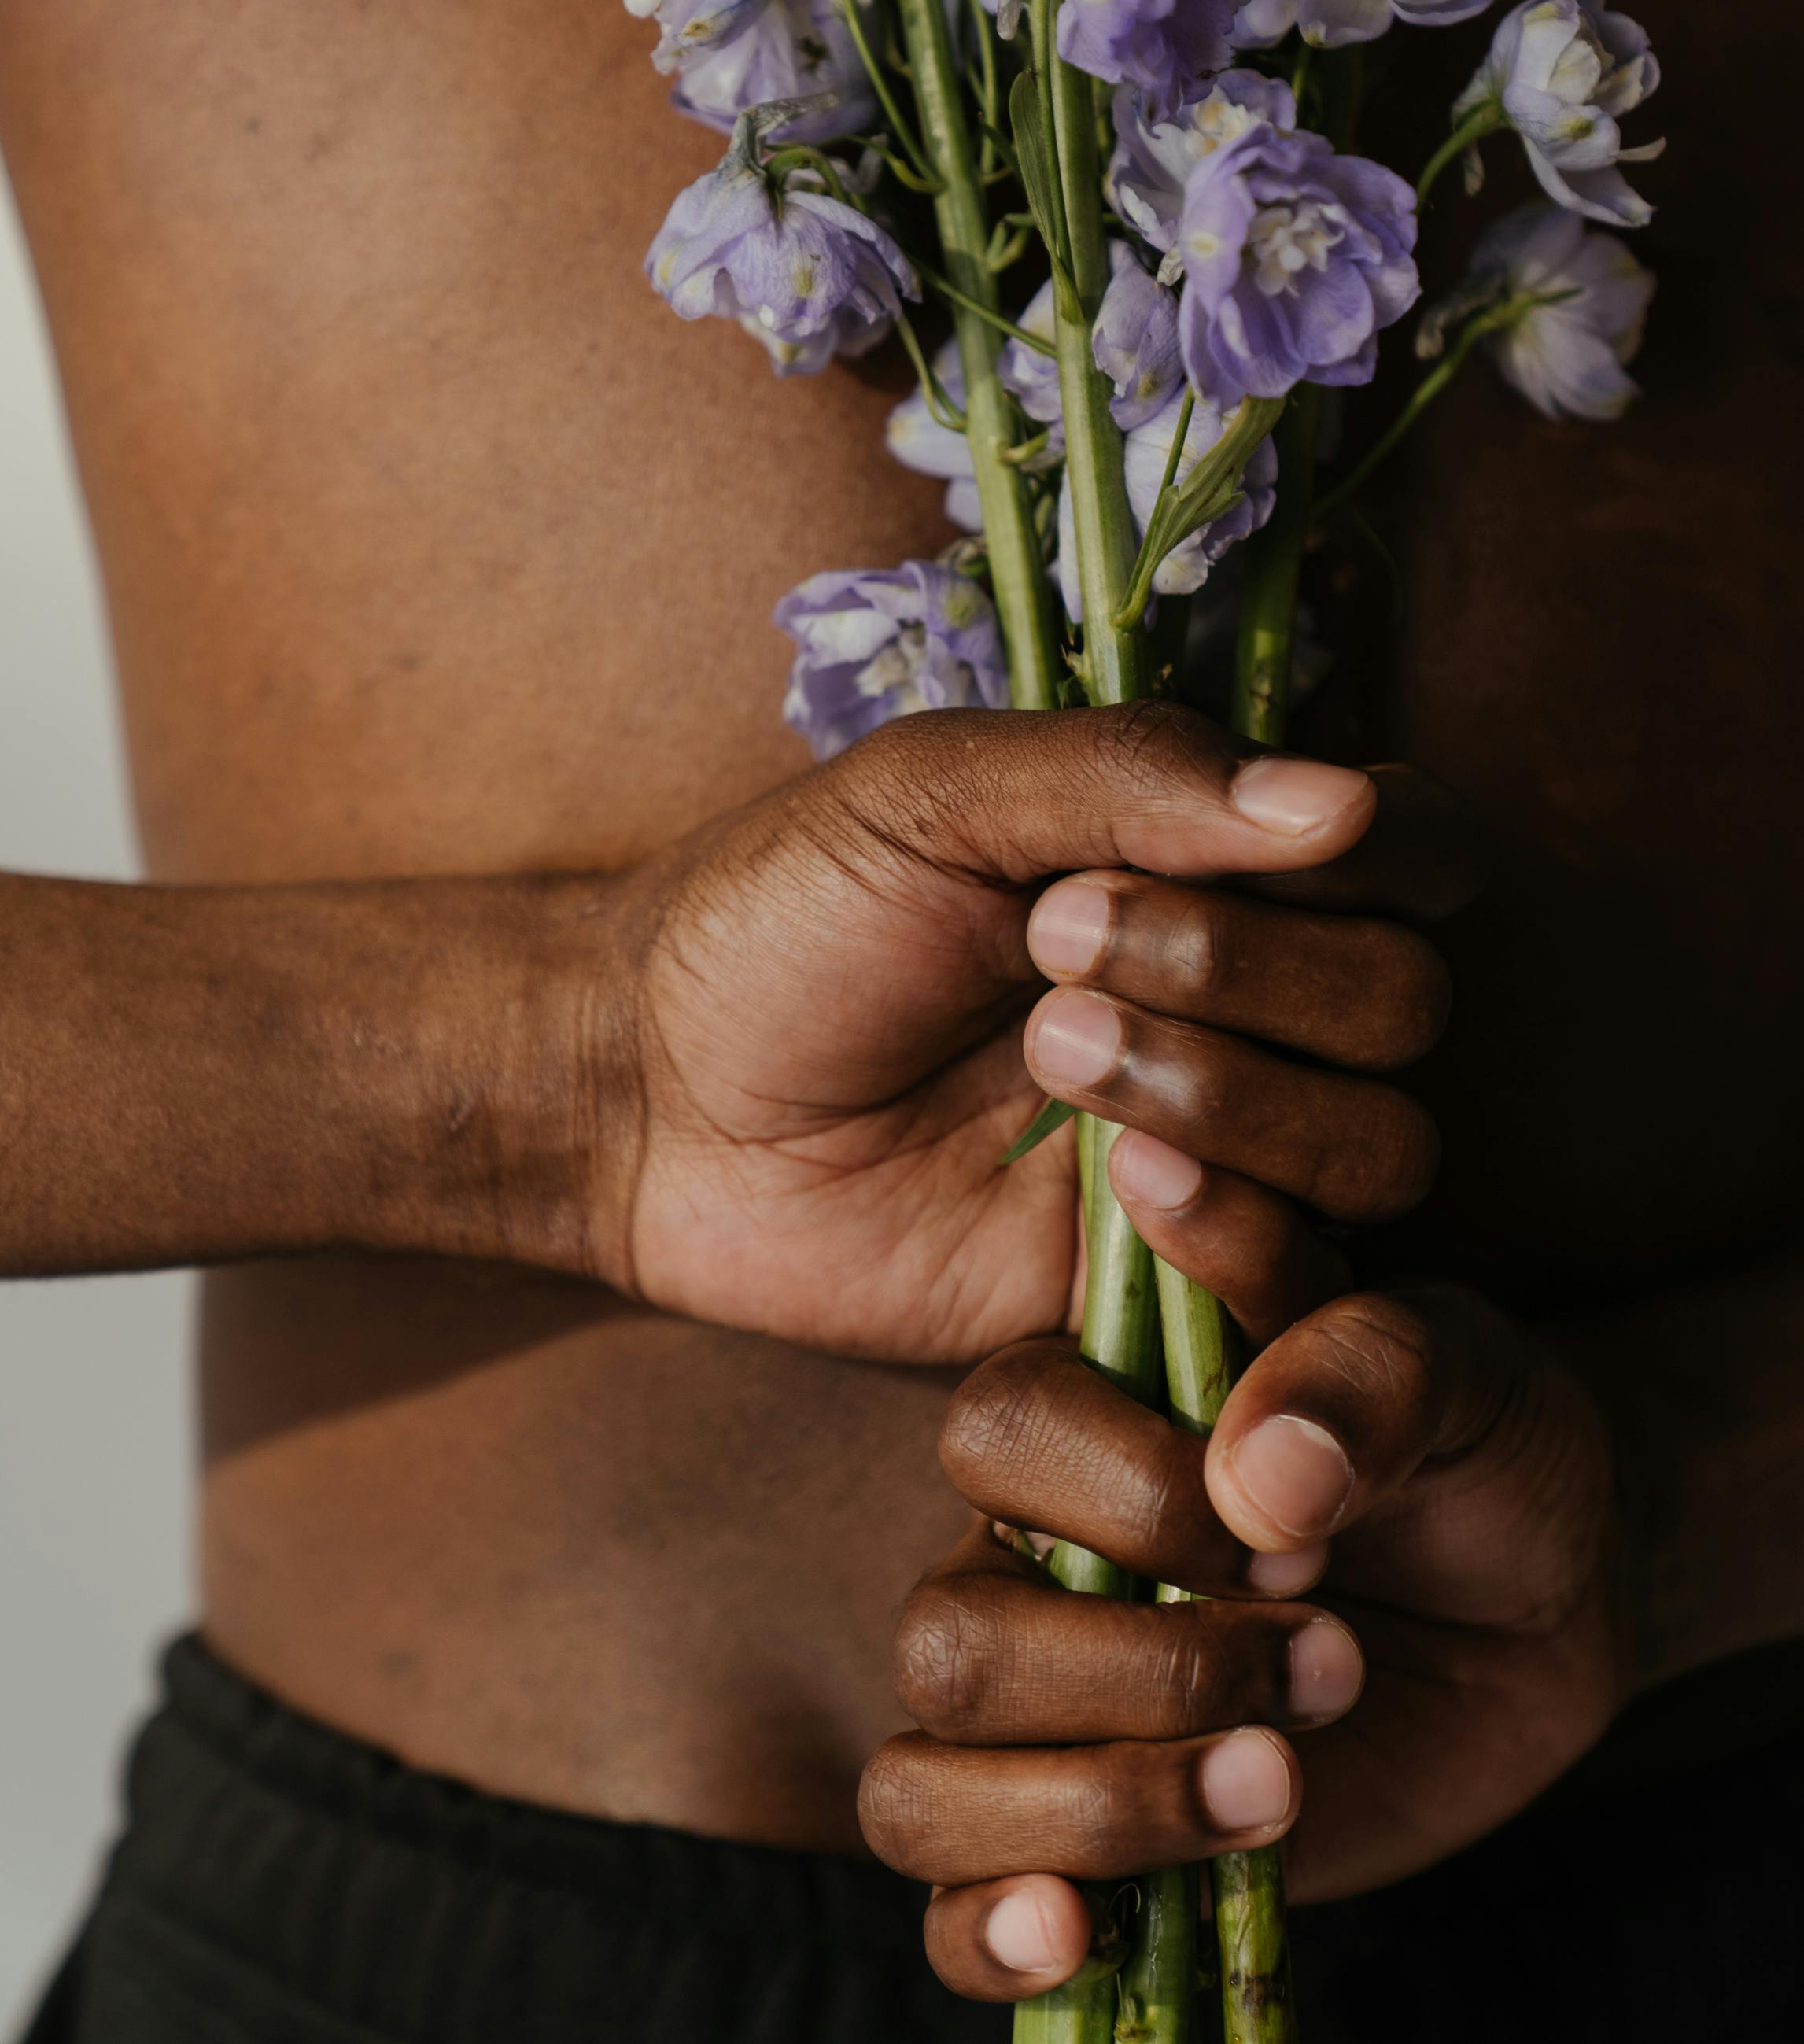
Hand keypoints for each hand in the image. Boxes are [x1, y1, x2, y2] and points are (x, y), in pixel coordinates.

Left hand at [571, 699, 1473, 1360]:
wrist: (655, 1098)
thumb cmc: (789, 914)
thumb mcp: (937, 793)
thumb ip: (1134, 775)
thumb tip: (1342, 801)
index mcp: (1214, 863)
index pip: (1415, 849)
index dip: (1386, 849)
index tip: (1256, 845)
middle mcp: (1252, 1009)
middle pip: (1406, 1000)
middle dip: (1250, 966)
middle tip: (1053, 940)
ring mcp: (1220, 1157)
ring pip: (1381, 1144)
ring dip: (1232, 1088)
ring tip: (1048, 1055)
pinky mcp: (1167, 1293)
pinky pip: (1301, 1291)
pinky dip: (1238, 1228)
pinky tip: (1110, 1182)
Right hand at [857, 1236, 1627, 2001]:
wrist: (1544, 1594)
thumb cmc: (1473, 1449)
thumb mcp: (1455, 1366)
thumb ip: (1357, 1368)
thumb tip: (1258, 1472)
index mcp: (1084, 1408)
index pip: (1005, 1432)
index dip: (1142, 1503)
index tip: (1302, 1545)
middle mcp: (1025, 1555)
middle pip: (956, 1636)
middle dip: (1147, 1677)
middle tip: (1330, 1668)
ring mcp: (1043, 1710)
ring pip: (927, 1785)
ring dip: (1102, 1809)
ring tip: (1277, 1792)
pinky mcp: (1082, 1844)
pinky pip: (948, 1911)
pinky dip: (989, 1936)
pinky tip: (1077, 1933)